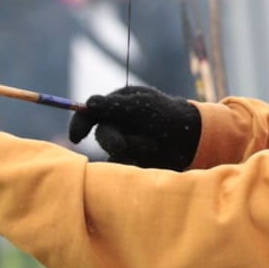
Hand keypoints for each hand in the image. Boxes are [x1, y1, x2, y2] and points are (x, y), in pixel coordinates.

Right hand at [68, 85, 201, 170]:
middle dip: (114, 141)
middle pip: (102, 134)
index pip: (90, 112)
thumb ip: (116, 106)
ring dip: (132, 149)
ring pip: (112, 151)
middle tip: (125, 146)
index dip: (80, 123)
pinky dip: (134, 160)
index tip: (77, 137)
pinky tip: (150, 153)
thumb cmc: (169, 116)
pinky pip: (121, 164)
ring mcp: (123, 140)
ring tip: (152, 144)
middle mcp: (118, 122)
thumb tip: (89, 103)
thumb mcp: (143, 106)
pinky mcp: (130, 158)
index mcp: (118, 103)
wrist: (191, 140)